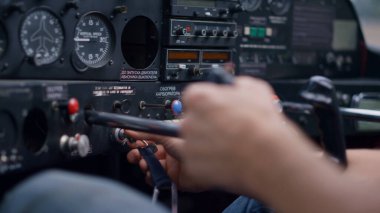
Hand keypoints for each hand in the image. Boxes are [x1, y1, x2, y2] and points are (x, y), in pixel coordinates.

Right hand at [125, 131, 208, 191]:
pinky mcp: (173, 178)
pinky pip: (157, 179)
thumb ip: (149, 132)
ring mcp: (172, 165)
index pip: (150, 138)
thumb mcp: (168, 133)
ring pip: (150, 166)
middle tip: (134, 152)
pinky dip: (151, 177)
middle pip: (148, 153)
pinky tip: (151, 172)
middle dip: (138, 152)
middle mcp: (171, 151)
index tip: (131, 139)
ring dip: (144, 164)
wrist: (209, 161)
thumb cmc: (197, 142)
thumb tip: (133, 129)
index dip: (140, 140)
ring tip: (143, 162)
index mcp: (170, 138)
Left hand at [180, 77, 292, 191]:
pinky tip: (224, 160)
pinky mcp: (192, 166)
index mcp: (199, 98)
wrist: (268, 156)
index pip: (192, 97)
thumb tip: (234, 87)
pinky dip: (207, 164)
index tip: (214, 110)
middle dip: (203, 125)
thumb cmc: (262, 123)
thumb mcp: (254, 89)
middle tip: (223, 130)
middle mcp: (189, 120)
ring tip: (225, 147)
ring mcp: (189, 145)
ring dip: (203, 145)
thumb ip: (236, 86)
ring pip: (191, 143)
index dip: (205, 104)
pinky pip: (196, 163)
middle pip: (190, 121)